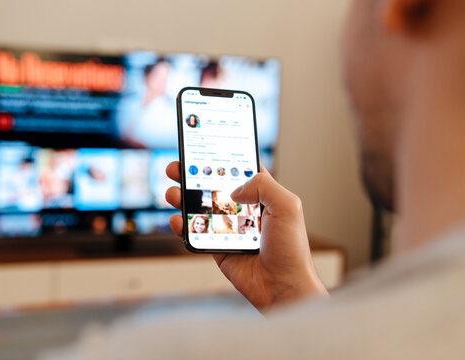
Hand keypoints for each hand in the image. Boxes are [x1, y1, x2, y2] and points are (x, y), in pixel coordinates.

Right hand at [165, 162, 327, 311]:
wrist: (282, 286)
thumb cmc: (291, 249)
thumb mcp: (287, 206)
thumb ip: (263, 186)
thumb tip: (234, 189)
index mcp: (262, 195)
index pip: (238, 169)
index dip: (221, 158)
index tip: (203, 146)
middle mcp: (243, 209)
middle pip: (213, 186)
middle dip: (193, 174)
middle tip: (177, 167)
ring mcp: (228, 228)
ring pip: (200, 207)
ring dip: (183, 197)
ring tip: (173, 192)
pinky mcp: (217, 246)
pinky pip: (195, 232)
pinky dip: (182, 225)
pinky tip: (177, 220)